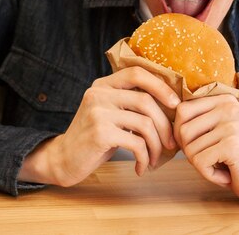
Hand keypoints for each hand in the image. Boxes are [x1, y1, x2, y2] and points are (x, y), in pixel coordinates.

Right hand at [19, 67, 179, 186]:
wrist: (63, 159)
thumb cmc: (94, 137)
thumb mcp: (109, 112)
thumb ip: (130, 102)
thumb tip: (171, 103)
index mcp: (104, 84)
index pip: (137, 72)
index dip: (160, 85)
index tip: (176, 104)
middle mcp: (99, 93)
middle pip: (146, 100)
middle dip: (165, 124)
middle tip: (171, 142)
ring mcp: (98, 112)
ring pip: (144, 123)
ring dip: (156, 145)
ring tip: (155, 158)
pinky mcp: (100, 133)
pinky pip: (136, 143)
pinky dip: (145, 157)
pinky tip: (141, 167)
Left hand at [173, 95, 238, 206]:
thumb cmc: (233, 157)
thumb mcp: (215, 130)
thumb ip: (195, 118)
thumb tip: (162, 116)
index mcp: (223, 98)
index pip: (182, 109)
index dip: (181, 132)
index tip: (199, 144)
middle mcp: (229, 106)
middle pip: (182, 129)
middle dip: (190, 151)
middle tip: (210, 158)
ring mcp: (232, 124)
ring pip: (189, 148)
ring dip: (201, 164)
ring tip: (221, 164)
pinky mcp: (233, 145)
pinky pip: (199, 162)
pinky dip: (208, 174)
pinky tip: (225, 173)